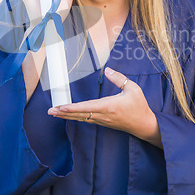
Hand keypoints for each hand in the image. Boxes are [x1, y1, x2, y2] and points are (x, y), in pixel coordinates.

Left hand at [48, 67, 162, 148]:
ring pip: (81, 118)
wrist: (144, 124)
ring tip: (54, 113)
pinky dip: (75, 117)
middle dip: (64, 113)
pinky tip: (68, 115)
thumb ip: (119, 78)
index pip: (87, 107)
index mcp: (109, 106)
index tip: (62, 107)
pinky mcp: (103, 122)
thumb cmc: (139, 106)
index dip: (73, 107)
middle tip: (50, 111)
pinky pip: (86, 119)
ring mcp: (102, 120)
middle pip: (79, 114)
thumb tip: (107, 69)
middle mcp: (103, 115)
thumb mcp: (132, 88)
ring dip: (67, 116)